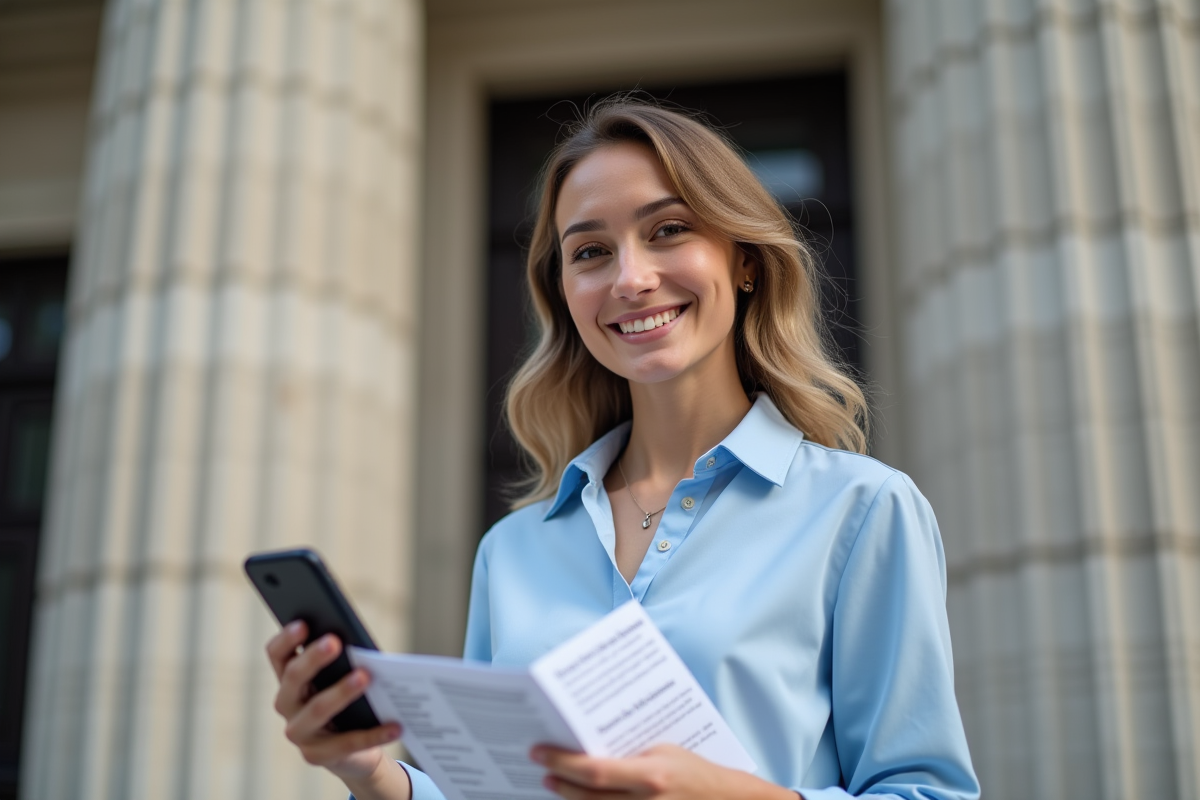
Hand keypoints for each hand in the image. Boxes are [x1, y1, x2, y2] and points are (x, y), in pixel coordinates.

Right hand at [266, 621, 401, 782]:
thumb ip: (343, 661)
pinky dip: (374, 734)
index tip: (303, 623)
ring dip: (341, 691)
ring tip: (366, 676)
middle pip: (293, 678)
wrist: (356, 752)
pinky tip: (395, 725)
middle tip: (335, 641)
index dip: (286, 639)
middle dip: (313, 658)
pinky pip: (347, 743)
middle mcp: (287, 705)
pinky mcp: (317, 756)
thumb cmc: (350, 703)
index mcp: (289, 680)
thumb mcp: (343, 678)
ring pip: (317, 709)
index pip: (277, 655)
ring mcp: (300, 733)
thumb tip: (357, 644)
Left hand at [531, 744, 798, 799]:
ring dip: (570, 799)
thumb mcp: (664, 751)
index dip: (562, 762)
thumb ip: (630, 753)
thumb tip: (590, 743)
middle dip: (560, 782)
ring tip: (555, 784)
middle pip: (587, 797)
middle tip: (541, 768)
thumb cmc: (695, 772)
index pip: (594, 770)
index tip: (539, 752)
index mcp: (651, 776)